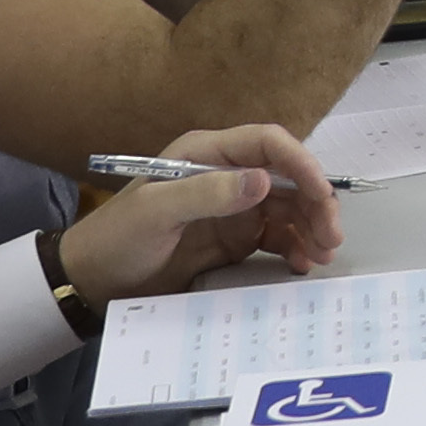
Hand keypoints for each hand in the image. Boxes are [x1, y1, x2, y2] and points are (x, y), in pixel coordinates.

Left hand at [59, 130, 335, 303]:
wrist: (93, 282)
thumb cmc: (118, 239)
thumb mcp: (157, 212)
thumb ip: (208, 193)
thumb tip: (265, 181)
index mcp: (207, 154)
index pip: (268, 144)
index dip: (302, 164)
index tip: (323, 195)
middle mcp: (226, 175)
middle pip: (288, 179)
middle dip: (316, 203)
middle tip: (333, 236)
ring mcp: (233, 209)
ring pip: (289, 210)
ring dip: (311, 228)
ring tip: (324, 255)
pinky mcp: (234, 239)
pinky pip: (276, 238)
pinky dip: (295, 248)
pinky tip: (302, 264)